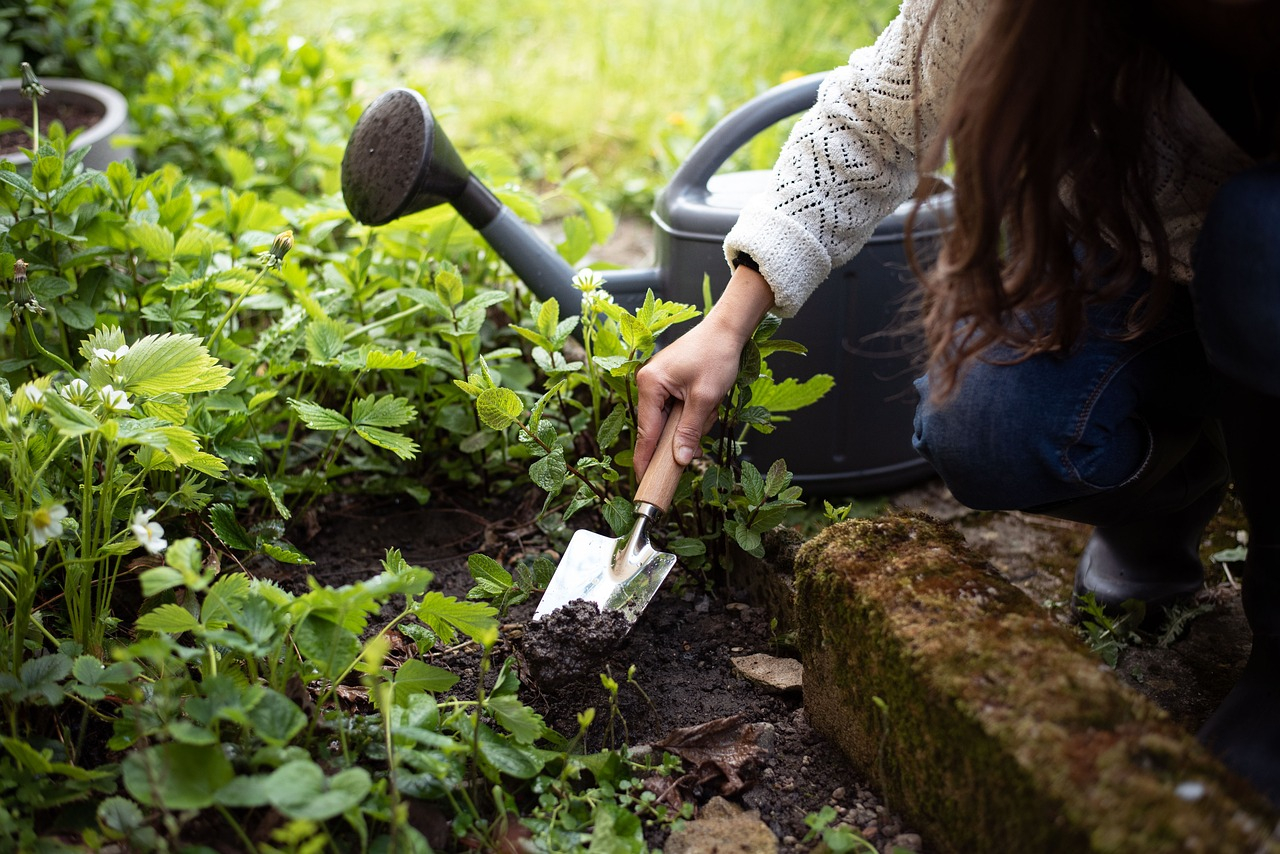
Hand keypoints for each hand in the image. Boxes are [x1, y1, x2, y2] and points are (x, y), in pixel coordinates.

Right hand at [633, 266, 774, 479]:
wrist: (728, 328)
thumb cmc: (716, 355)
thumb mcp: (705, 398)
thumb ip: (689, 431)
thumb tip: (679, 460)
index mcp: (649, 384)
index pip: (646, 432)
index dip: (646, 459)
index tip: (643, 481)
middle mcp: (648, 383)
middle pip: (659, 427)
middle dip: (684, 430)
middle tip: (704, 418)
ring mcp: (658, 383)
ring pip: (672, 420)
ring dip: (694, 420)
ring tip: (711, 402)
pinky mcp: (670, 383)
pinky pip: (679, 409)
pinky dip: (695, 411)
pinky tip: (709, 399)